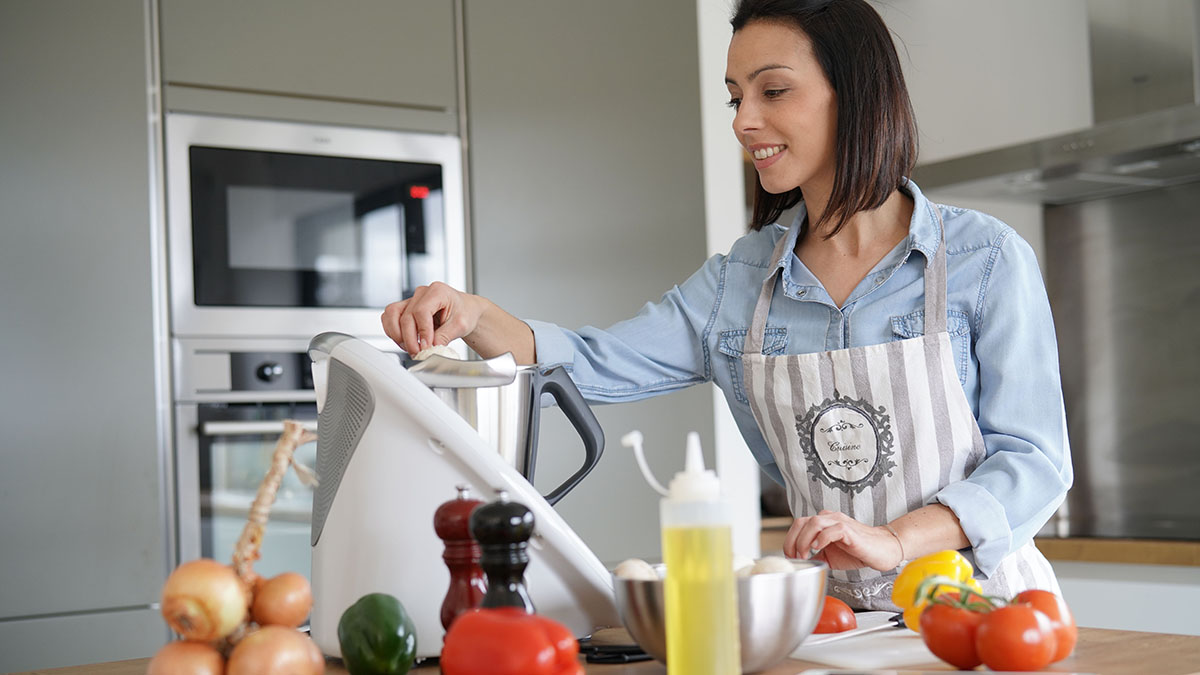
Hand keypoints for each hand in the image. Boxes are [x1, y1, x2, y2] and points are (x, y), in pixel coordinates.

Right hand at [381, 282, 482, 353]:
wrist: (465, 310)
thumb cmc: (465, 313)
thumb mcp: (461, 325)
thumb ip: (445, 336)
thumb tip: (431, 348)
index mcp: (437, 291)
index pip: (422, 311)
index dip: (422, 331)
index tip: (426, 346)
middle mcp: (422, 293)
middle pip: (406, 316)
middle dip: (410, 339)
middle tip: (418, 353)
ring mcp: (411, 300)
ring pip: (391, 314)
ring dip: (397, 335)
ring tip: (410, 348)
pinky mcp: (405, 308)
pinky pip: (389, 318)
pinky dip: (393, 331)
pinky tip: (405, 341)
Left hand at [783, 510, 903, 571]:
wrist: (883, 550)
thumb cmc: (859, 551)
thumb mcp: (830, 556)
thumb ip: (815, 556)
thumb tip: (801, 563)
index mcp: (823, 523)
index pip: (798, 525)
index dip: (789, 541)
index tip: (791, 557)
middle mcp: (829, 518)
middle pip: (801, 521)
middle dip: (793, 541)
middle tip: (796, 558)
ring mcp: (839, 522)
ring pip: (813, 522)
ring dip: (804, 540)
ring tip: (805, 555)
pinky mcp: (849, 530)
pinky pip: (832, 529)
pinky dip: (822, 538)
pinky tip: (818, 549)